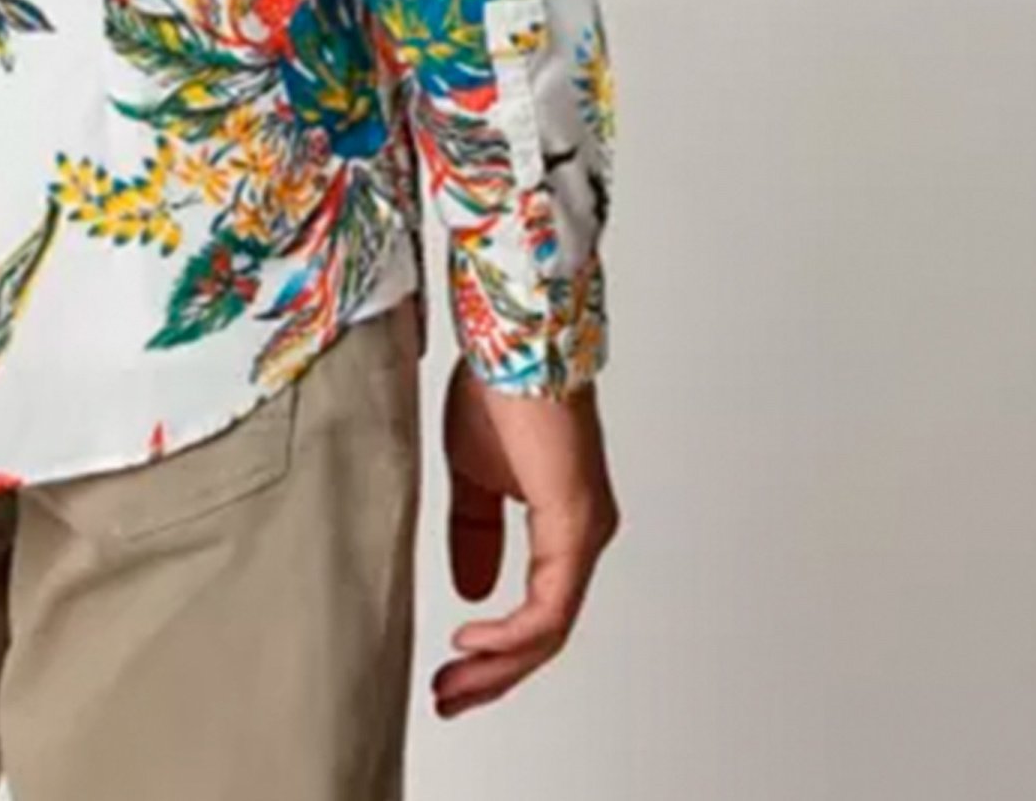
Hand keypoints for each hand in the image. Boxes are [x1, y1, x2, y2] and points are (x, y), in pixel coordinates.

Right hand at [432, 356, 622, 718]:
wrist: (513, 337)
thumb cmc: (498, 385)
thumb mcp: (471, 473)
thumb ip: (474, 532)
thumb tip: (471, 592)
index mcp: (564, 523)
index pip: (537, 610)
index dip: (495, 649)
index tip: (452, 667)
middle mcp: (585, 534)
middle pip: (545, 632)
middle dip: (494, 675)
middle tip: (450, 699)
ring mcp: (585, 532)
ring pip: (550, 628)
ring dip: (499, 664)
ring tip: (455, 683)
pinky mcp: (576, 523)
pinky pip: (550, 605)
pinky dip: (511, 632)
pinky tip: (475, 637)